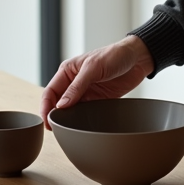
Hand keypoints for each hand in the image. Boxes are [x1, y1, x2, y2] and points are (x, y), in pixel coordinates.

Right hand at [39, 36, 155, 128]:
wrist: (138, 59)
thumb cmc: (114, 55)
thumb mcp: (93, 67)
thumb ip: (77, 86)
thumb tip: (61, 105)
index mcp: (68, 71)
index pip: (50, 92)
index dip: (45, 107)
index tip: (47, 121)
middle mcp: (74, 82)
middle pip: (58, 103)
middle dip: (55, 115)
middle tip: (55, 129)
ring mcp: (85, 92)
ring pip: (71, 110)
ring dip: (68, 119)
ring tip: (66, 129)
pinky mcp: (97, 100)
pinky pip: (85, 112)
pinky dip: (81, 119)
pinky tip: (81, 125)